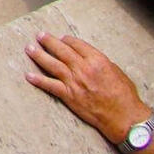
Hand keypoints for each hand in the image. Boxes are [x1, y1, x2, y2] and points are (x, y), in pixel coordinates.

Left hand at [25, 32, 150, 144]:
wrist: (124, 117)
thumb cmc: (125, 95)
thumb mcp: (117, 72)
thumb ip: (101, 63)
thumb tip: (89, 58)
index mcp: (97, 60)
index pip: (77, 44)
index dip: (67, 40)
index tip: (61, 38)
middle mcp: (83, 68)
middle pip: (62, 51)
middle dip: (49, 41)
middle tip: (40, 36)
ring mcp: (75, 82)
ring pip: (53, 64)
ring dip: (39, 55)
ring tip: (29, 48)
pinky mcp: (69, 96)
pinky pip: (50, 85)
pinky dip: (38, 80)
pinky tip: (28, 76)